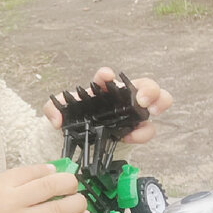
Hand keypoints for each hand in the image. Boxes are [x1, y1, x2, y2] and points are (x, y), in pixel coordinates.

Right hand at [0, 164, 89, 212]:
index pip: (33, 172)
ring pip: (58, 211)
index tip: (59, 171)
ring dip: (77, 203)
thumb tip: (52, 171)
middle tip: (73, 184)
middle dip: (69, 183)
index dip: (52, 171)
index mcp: (3, 186)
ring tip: (81, 200)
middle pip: (48, 188)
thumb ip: (22, 177)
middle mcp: (14, 203)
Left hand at [42, 67, 172, 144]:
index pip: (107, 76)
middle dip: (149, 88)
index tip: (105, 76)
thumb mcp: (60, 111)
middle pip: (146, 84)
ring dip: (159, 103)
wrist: (81, 138)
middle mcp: (123, 97)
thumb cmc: (76, 117)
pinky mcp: (137, 129)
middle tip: (141, 99)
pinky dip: (143, 133)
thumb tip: (57, 120)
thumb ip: (53, 110)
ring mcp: (133, 113)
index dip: (106, 75)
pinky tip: (130, 136)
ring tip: (150, 111)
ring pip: (158, 101)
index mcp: (103, 89)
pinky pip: (148, 129)